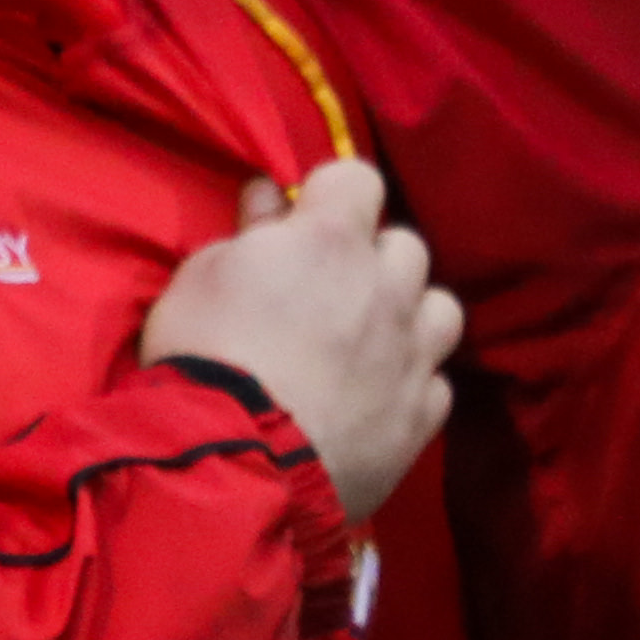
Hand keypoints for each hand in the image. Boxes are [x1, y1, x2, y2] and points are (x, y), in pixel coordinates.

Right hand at [141, 160, 459, 520]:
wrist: (233, 461)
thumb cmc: (203, 355)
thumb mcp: (199, 278)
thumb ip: (247, 235)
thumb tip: (271, 198)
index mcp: (331, 242)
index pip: (358, 178)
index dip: (329, 195)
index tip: (300, 220)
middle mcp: (389, 286)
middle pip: (405, 245)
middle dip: (371, 258)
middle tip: (327, 289)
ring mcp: (414, 352)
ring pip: (440, 309)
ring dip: (408, 314)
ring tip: (368, 341)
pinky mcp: (422, 413)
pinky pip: (433, 380)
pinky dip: (407, 380)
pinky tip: (372, 398)